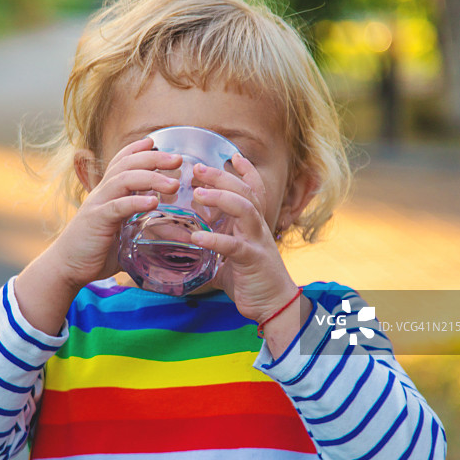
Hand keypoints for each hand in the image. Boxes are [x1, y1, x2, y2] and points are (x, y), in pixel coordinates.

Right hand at [49, 137, 181, 290]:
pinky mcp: (96, 221)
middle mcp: (101, 194)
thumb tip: (175, 236)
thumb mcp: (124, 235)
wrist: (66, 267)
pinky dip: (136, 201)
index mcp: (106, 193)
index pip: (120, 162)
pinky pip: (117, 206)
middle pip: (126, 165)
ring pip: (123, 180)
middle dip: (153, 158)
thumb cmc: (96, 251)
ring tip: (174, 184)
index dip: (136, 149)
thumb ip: (145, 229)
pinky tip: (153, 202)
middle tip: (178, 160)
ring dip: (150, 178)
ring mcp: (97, 205)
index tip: (155, 141)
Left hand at [189, 153, 297, 323]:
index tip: (231, 153)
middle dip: (223, 176)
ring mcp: (256, 242)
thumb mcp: (230, 256)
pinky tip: (196, 237)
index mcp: (253, 224)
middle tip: (197, 167)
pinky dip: (215, 239)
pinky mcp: (252, 260)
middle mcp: (257, 227)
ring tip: (198, 193)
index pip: (253, 189)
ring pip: (245, 210)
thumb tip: (184, 238)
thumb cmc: (250, 279)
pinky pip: (233, 246)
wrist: (275, 305)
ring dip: (222, 198)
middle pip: (245, 191)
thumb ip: (213, 243)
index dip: (245, 170)